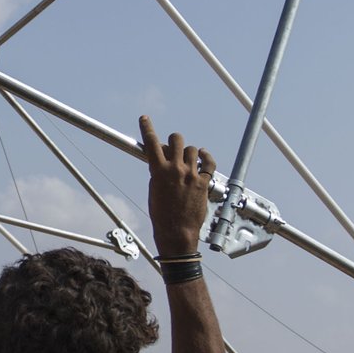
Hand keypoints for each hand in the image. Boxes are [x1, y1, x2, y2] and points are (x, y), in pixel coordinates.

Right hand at [139, 116, 214, 253]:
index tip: (144, 119)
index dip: (146, 128)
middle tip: (172, 149)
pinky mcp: (204, 182)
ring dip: (188, 152)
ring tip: (186, 161)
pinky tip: (203, 155)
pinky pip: (209, 162)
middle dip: (174, 142)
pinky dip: (206, 156)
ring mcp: (192, 175)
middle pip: (177, 140)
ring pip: (193, 149)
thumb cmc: (162, 215)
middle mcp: (176, 170)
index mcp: (159, 172)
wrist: (177, 232)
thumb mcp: (154, 191)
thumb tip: (163, 161)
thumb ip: (158, 173)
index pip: (151, 143)